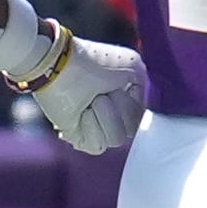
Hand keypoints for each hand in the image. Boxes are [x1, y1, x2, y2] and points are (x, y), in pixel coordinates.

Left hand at [27, 35, 146, 154]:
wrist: (62, 66)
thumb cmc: (94, 62)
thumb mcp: (133, 66)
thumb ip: (144, 89)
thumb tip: (140, 110)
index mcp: (124, 100)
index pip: (140, 119)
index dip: (131, 106)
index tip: (117, 88)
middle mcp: (111, 115)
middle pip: (131, 131)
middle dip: (119, 108)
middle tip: (101, 91)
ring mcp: (95, 127)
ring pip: (117, 139)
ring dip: (105, 115)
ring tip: (90, 100)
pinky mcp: (79, 137)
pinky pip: (98, 145)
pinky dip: (91, 127)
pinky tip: (82, 112)